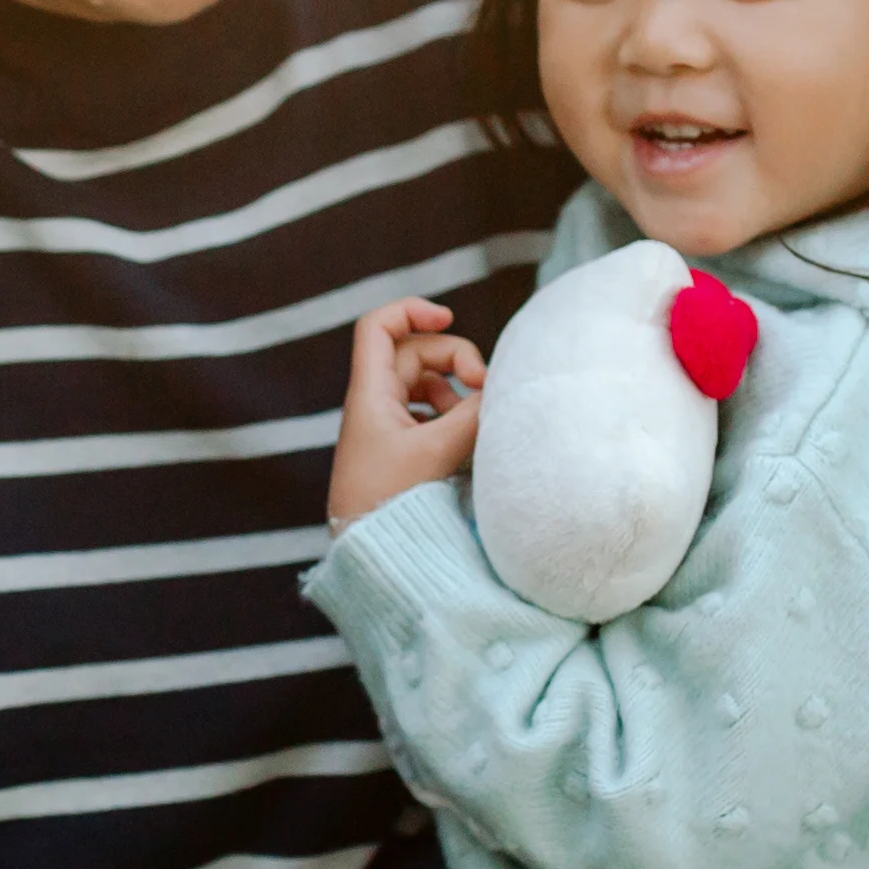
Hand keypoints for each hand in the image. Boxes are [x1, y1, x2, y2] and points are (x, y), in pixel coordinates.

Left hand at [328, 296, 485, 530]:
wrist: (368, 558)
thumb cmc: (389, 504)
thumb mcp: (437, 453)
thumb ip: (472, 416)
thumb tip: (500, 394)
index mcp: (370, 394)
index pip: (378, 326)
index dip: (413, 311)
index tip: (450, 320)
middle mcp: (374, 406)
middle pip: (414, 353)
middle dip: (454, 360)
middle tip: (484, 390)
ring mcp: (386, 430)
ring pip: (425, 387)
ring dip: (455, 392)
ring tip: (474, 420)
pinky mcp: (398, 454)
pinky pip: (428, 418)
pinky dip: (451, 419)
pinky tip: (466, 444)